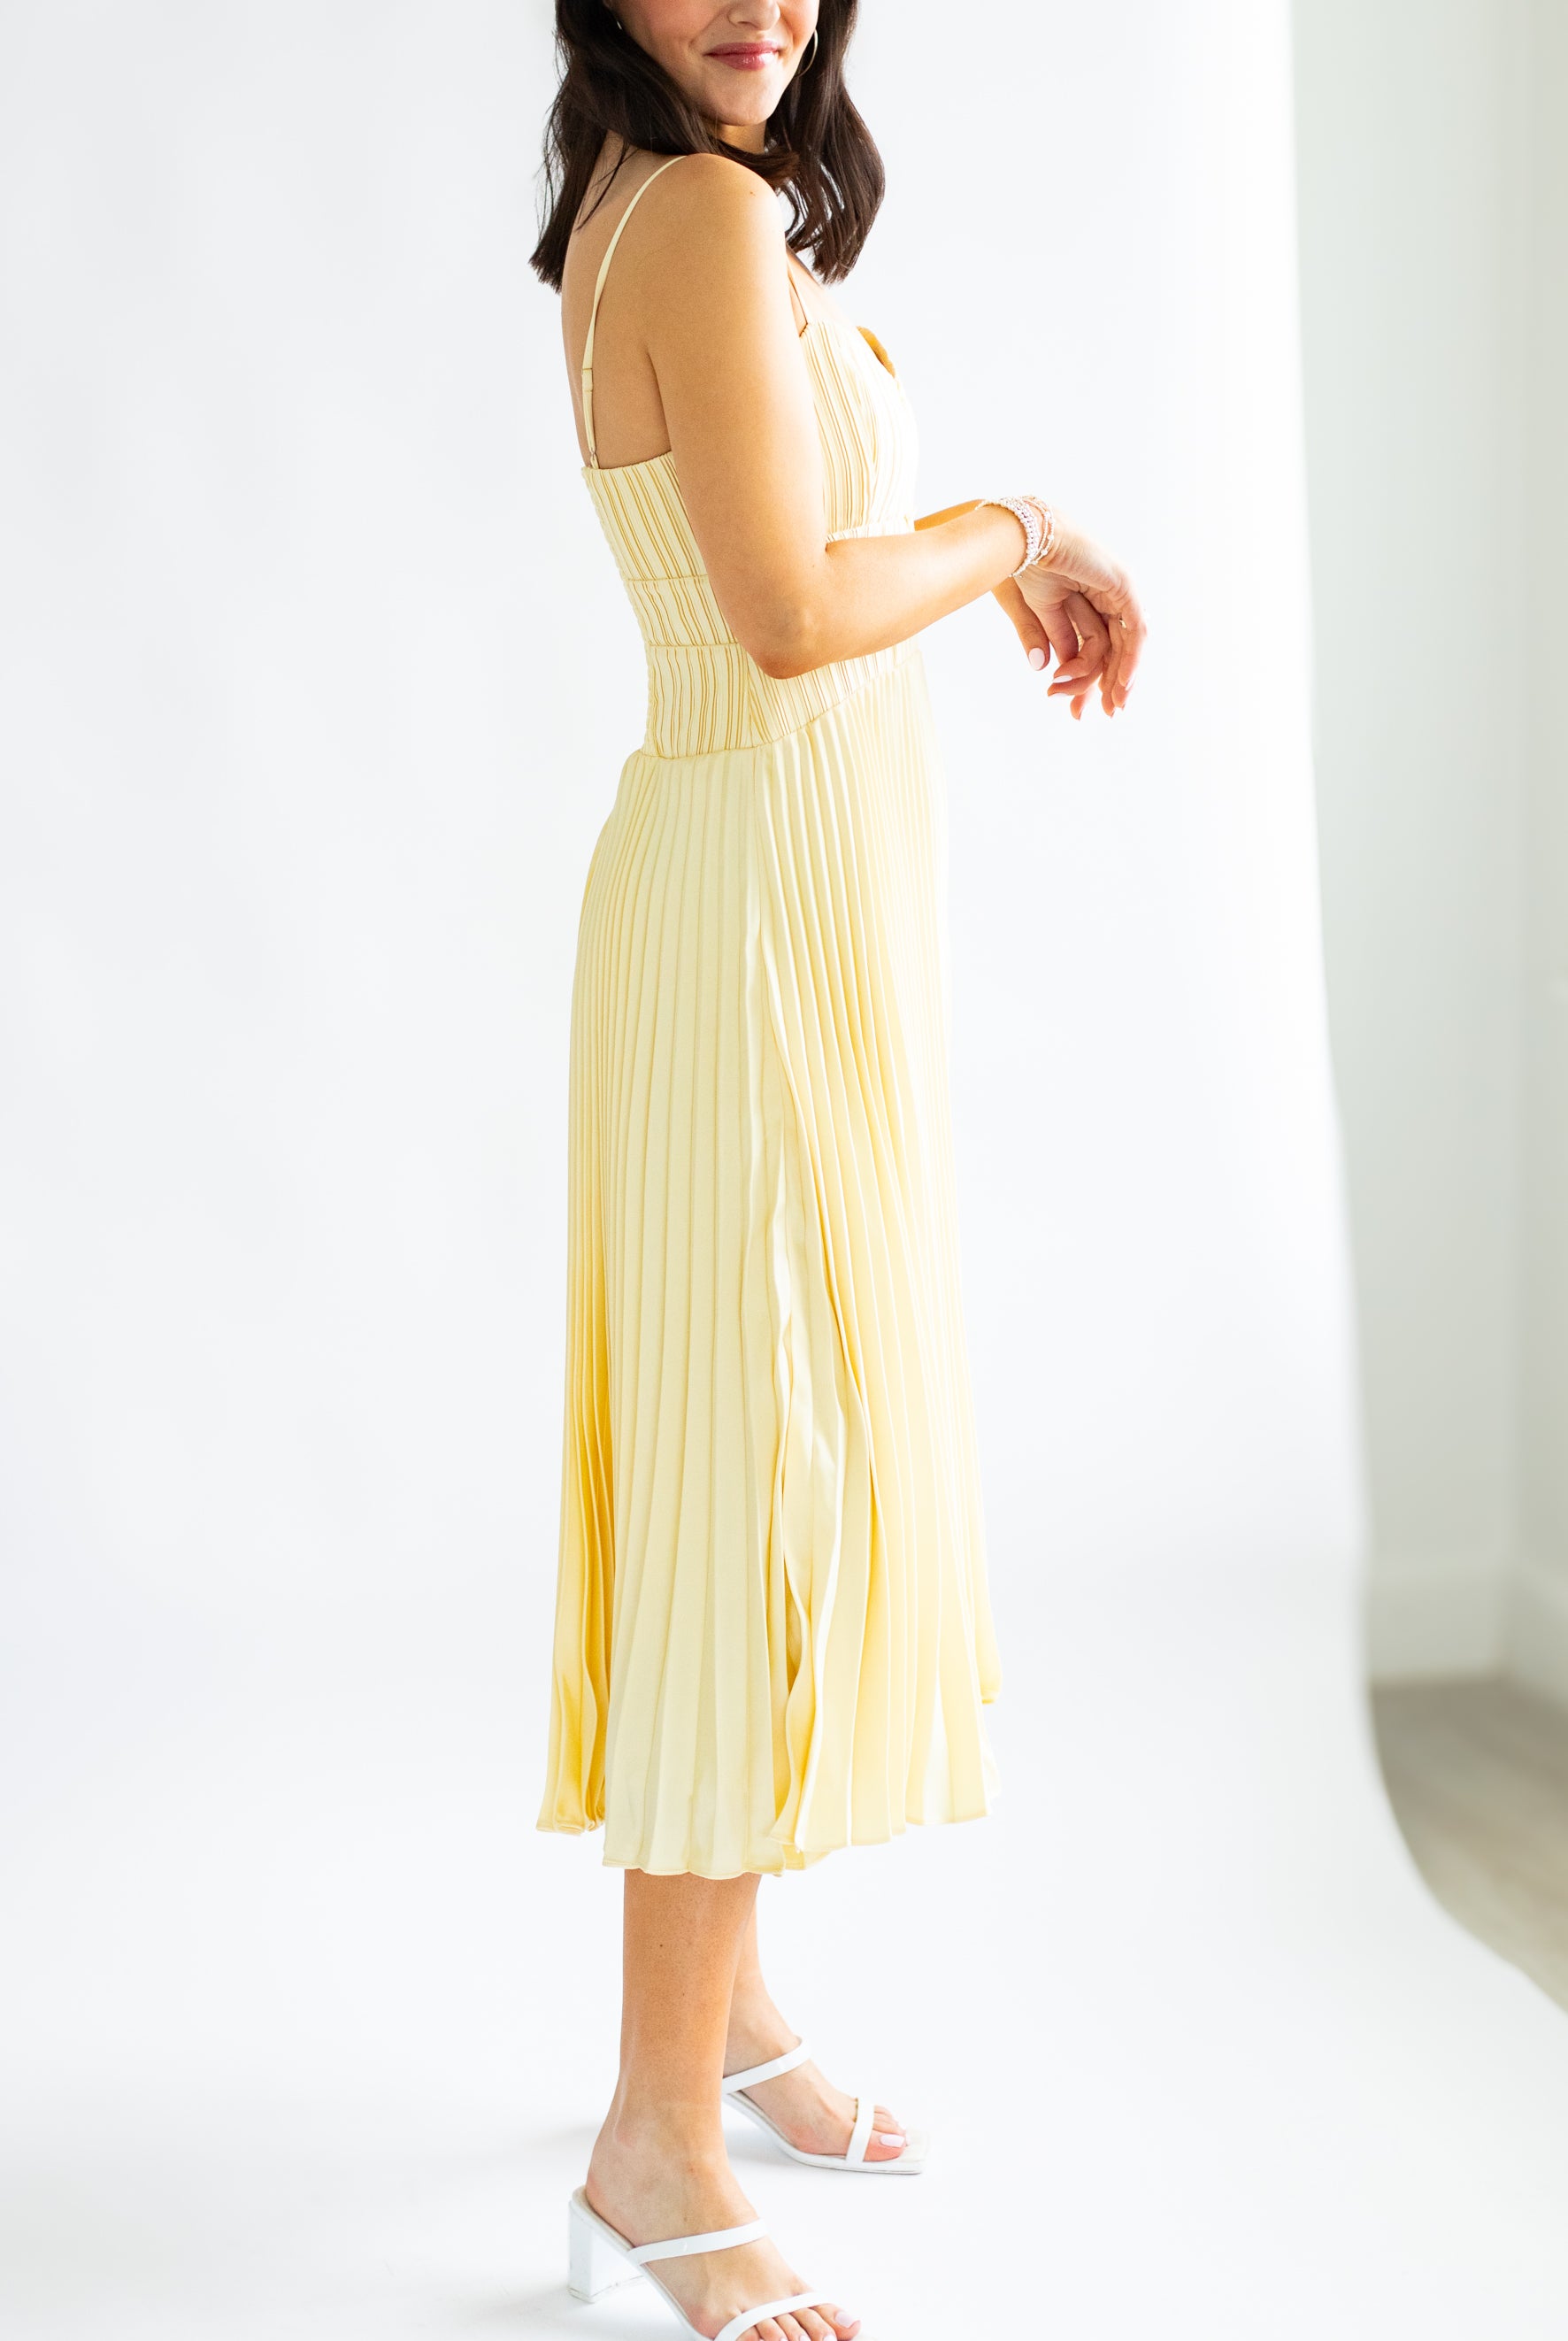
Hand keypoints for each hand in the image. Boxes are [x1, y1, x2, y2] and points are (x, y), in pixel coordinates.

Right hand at [993, 512, 1145, 720]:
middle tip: (1100, 715)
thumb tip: (1044, 669)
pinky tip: (1123, 685)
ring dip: (1116, 679)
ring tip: (1107, 707)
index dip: (1085, 681)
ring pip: (1124, 645)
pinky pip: (1135, 630)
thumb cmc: (1018, 565)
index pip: (1093, 648)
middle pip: (1113, 650)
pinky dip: (1131, 659)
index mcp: (1082, 596)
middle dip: (1106, 685)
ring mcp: (1116, 588)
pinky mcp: (1123, 585)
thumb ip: (1046, 638)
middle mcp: (1103, 593)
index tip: (1074, 709)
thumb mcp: (1034, 612)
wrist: (1019, 538)